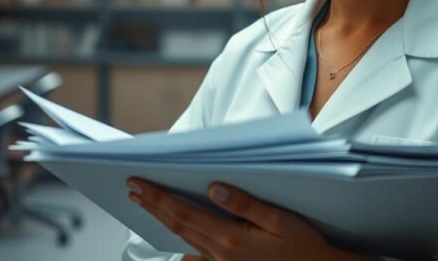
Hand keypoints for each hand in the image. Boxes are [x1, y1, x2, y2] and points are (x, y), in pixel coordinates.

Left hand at [127, 177, 367, 260]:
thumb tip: (213, 187)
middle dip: (152, 206)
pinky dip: (185, 249)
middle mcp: (221, 254)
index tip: (137, 184)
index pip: (183, 213)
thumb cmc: (304, 247)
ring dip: (163, 222)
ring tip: (147, 207)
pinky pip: (200, 258)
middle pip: (178, 226)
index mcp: (230, 238)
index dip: (157, 198)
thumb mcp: (279, 220)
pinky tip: (180, 250)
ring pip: (185, 240)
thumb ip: (244, 203)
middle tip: (132, 190)